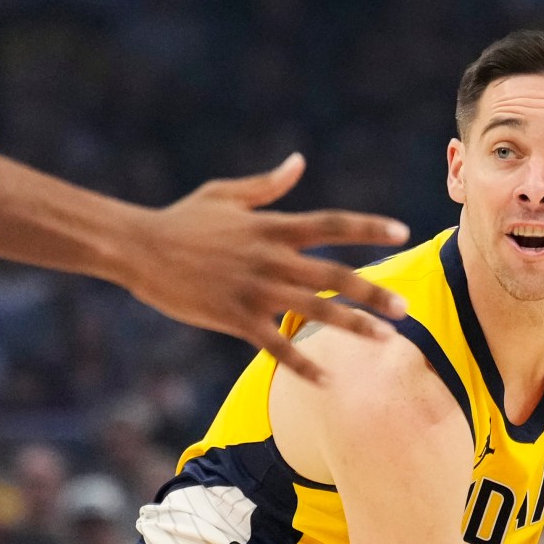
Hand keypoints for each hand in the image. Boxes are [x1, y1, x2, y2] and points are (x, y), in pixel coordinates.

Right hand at [116, 154, 408, 383]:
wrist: (138, 247)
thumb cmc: (181, 219)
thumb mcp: (226, 194)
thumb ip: (268, 184)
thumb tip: (298, 162)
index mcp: (271, 227)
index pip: (332, 224)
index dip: (369, 227)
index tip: (402, 230)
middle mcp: (271, 259)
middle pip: (334, 275)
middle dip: (373, 292)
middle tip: (406, 308)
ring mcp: (254, 290)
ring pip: (315, 311)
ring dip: (354, 325)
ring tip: (386, 339)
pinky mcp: (235, 319)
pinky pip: (277, 346)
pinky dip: (303, 364)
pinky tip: (327, 380)